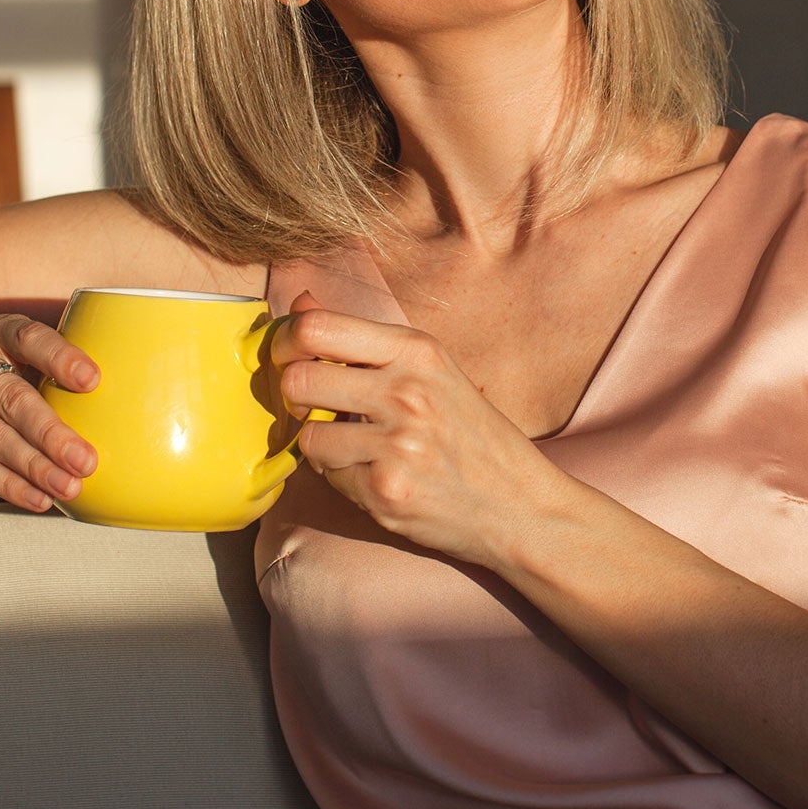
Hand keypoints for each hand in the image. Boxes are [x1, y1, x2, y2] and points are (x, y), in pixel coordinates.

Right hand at [0, 314, 99, 512]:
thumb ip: (50, 372)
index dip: (60, 357)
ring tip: (70, 487)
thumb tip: (121, 412)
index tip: (93, 380)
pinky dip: (10, 484)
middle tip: (87, 460)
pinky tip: (40, 499)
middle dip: (52, 432)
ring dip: (35, 466)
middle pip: (12, 398)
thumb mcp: (10, 356)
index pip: (29, 337)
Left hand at [275, 291, 560, 566]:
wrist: (521, 505)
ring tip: (356, 446)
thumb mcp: (430, 369)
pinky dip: (342, 477)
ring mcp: (397, 444)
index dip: (286, 341)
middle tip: (311, 406)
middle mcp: (407, 391)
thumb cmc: (473, 434)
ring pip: (308, 434)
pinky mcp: (386, 490)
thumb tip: (298, 303)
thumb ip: (362, 339)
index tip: (289, 356)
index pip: (318, 328)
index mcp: (417, 350)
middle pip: (299, 379)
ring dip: (321, 443)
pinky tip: (376, 474)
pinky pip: (329, 476)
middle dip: (294, 395)